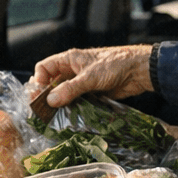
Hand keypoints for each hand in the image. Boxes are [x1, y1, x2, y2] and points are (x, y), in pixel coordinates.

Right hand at [32, 45, 152, 108]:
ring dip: (58, 104)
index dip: (38, 81)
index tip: (39, 95)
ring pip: (62, 94)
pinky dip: (70, 109)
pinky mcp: (90, 94)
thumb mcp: (90, 77)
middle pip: (51, 83)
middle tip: (42, 110)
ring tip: (53, 117)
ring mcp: (81, 83)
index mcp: (69, 60)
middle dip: (45, 95)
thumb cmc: (114, 65)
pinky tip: (68, 118)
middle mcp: (72, 71)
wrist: (138, 71)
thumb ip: (70, 89)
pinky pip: (75, 102)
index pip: (44, 68)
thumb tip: (51, 101)